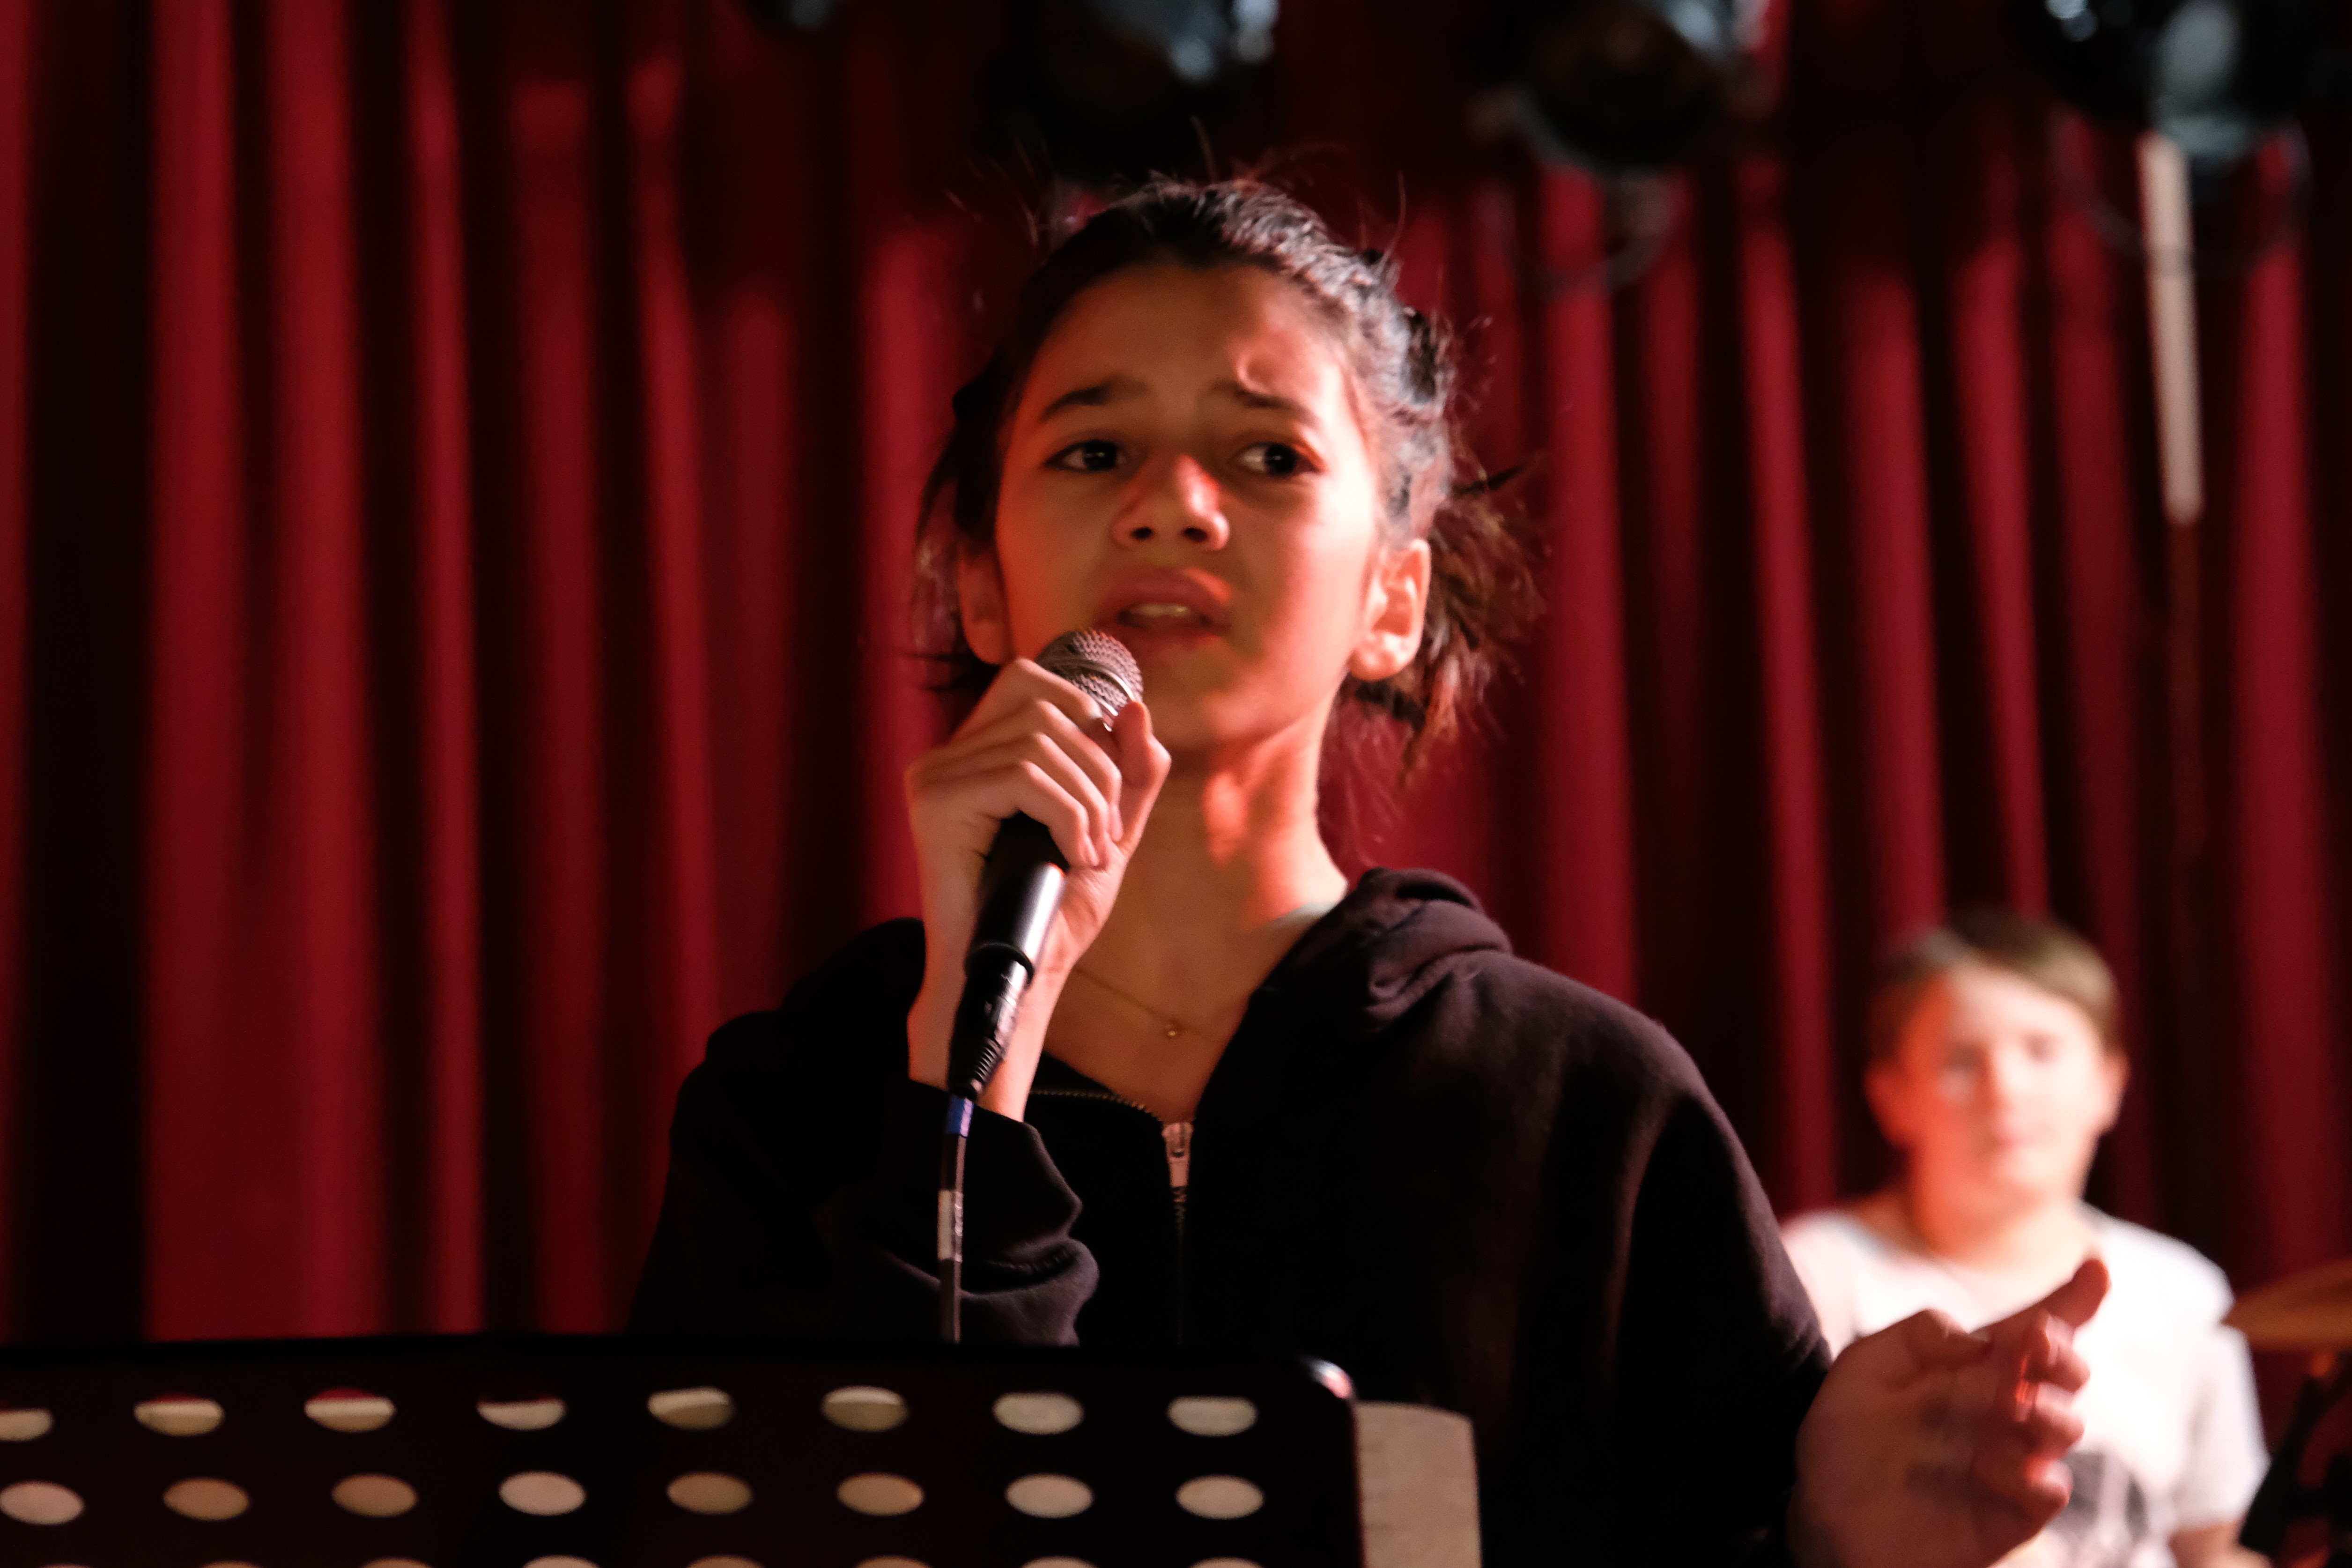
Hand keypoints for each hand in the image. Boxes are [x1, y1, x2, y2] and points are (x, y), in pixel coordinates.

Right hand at [902, 656, 1169, 1116]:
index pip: (1031, 682)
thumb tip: (1136, 707)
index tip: (1106, 792)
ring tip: (1093, 852)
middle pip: (1044, 708)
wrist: (1020, 975)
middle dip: (1099, 770)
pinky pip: (1023, 777)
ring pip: (1038, 742)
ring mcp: (934, 777)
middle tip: (1107, 836)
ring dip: (1088, 800)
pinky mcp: (936, 803)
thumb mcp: (1110, 829)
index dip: (1085, 719)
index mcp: (976, 752)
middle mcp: (946, 756)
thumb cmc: (1054, 909)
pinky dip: (1067, 816)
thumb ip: (1130, 772)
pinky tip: (1072, 857)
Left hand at [1790, 1258, 2110, 1567]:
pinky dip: (2031, 1476)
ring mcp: (2012, 1460)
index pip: (2034, 1328)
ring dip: (2050, 1409)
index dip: (2071, 1299)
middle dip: (2060, 1351)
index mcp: (1974, 1367)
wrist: (1823, 1515)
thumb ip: (1918, 1337)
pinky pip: (2049, 1492)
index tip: (2095, 1266)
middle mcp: (2004, 1409)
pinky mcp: (2011, 1514)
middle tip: (2035, 1340)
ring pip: (2066, 1426)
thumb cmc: (1846, 1438)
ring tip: (2015, 1401)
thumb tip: (1980, 1338)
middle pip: (2065, 1372)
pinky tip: (1989, 1466)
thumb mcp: (1864, 1369)